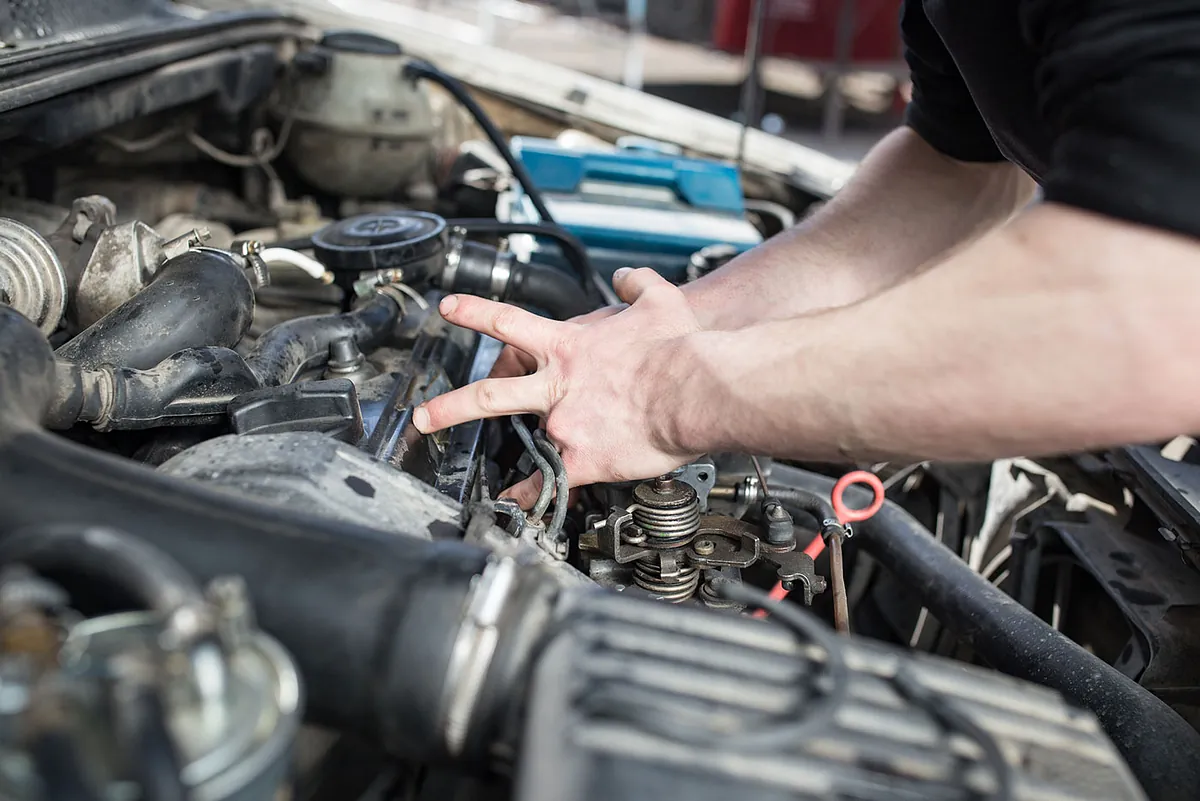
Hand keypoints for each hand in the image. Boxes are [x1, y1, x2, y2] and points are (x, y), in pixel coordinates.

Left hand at [413, 268, 702, 506]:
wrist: (694, 390)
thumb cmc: (680, 346)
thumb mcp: (658, 299)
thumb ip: (635, 283)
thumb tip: (625, 276)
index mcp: (568, 346)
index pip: (507, 322)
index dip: (473, 313)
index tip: (447, 309)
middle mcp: (557, 386)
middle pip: (490, 393)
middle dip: (450, 406)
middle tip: (422, 417)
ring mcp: (565, 424)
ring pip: (523, 441)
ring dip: (502, 456)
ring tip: (477, 472)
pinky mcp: (584, 459)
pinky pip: (550, 481)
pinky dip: (531, 496)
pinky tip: (516, 506)